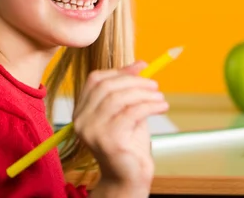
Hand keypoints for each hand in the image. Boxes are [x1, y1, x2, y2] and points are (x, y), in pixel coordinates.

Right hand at [73, 62, 168, 196]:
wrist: (129, 178)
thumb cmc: (128, 144)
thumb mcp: (127, 111)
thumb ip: (128, 90)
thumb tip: (140, 64)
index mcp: (81, 111)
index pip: (95, 80)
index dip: (119, 70)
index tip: (142, 66)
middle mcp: (82, 120)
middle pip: (106, 86)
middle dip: (134, 81)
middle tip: (154, 84)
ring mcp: (93, 130)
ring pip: (119, 98)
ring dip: (144, 93)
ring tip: (160, 97)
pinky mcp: (109, 140)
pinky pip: (132, 113)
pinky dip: (150, 106)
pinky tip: (162, 107)